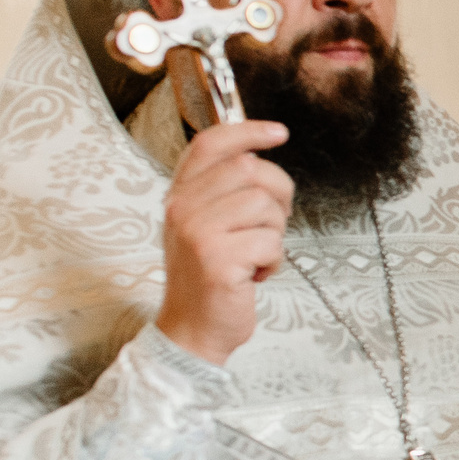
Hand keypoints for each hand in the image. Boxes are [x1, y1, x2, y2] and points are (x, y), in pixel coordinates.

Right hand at [154, 119, 294, 365]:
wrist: (192, 329)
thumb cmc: (208, 277)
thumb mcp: (205, 226)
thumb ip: (223, 191)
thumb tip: (257, 156)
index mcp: (180, 195)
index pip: (210, 144)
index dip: (248, 130)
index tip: (278, 133)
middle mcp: (183, 208)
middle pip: (252, 170)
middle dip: (278, 196)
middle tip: (268, 226)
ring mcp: (198, 233)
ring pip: (266, 205)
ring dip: (275, 233)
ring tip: (254, 255)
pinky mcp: (218, 259)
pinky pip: (271, 242)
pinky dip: (274, 261)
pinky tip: (253, 275)